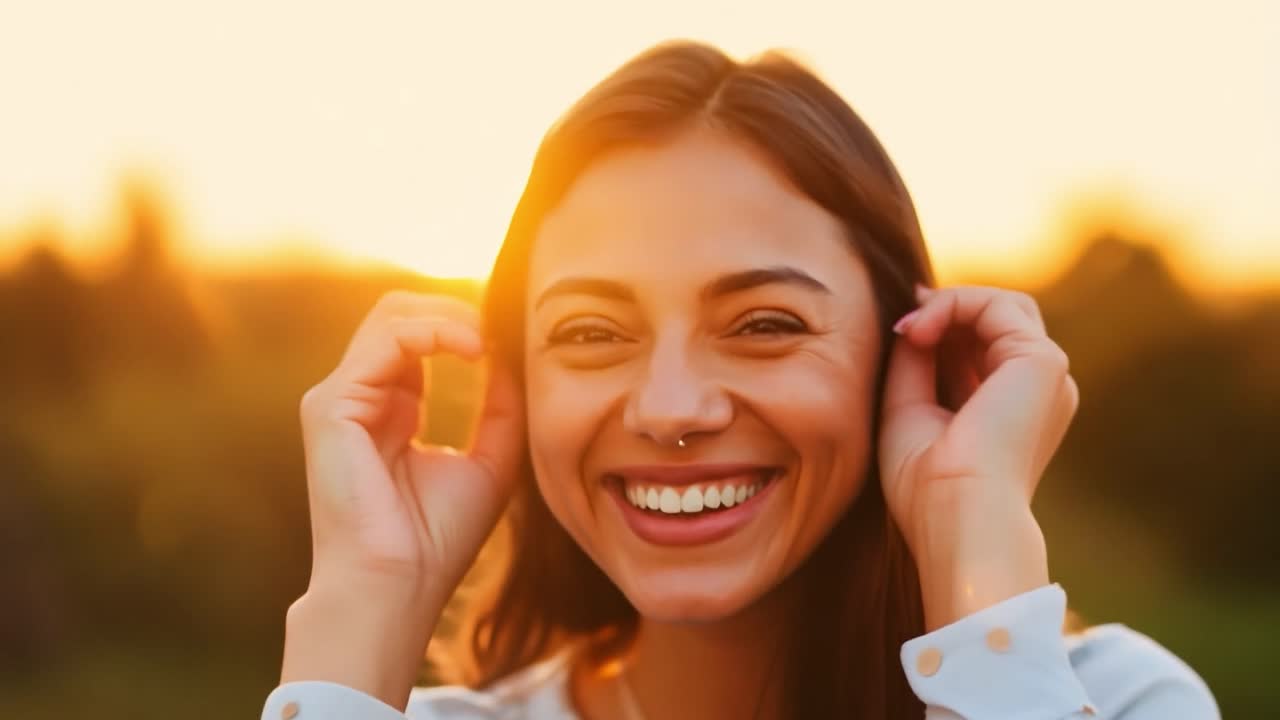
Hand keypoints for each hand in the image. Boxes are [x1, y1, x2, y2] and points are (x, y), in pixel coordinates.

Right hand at [284, 290, 524, 704]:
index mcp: (392, 410)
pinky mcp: (331, 406)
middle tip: (500, 324)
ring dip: (448, 315)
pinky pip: (385, 341)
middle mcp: (361, 398)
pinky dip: (432, 332)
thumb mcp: (489, 463)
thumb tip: (511, 356)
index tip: (511, 335)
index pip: (419, 337)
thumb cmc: (436, 540)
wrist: (397, 586)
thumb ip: (499, 408)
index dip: (465, 325)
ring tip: (486, 339)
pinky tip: (470, 349)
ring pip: (391, 315)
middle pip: (400, 313)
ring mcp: (339, 398)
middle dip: (455, 309)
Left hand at [878, 284, 1078, 627]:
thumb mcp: (910, 410)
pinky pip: (996, 304)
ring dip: (947, 304)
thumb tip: (914, 319)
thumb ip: (916, 362)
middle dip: (946, 311)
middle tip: (903, 326)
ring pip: (1001, 305)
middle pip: (998, 319)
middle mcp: (1039, 390)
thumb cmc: (926, 484)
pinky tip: (920, 329)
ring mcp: (1047, 374)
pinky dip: (953, 304)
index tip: (900, 328)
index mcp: (1016, 407)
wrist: (954, 514)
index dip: (943, 323)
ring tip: (910, 330)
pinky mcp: (1042, 361)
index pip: (985, 343)